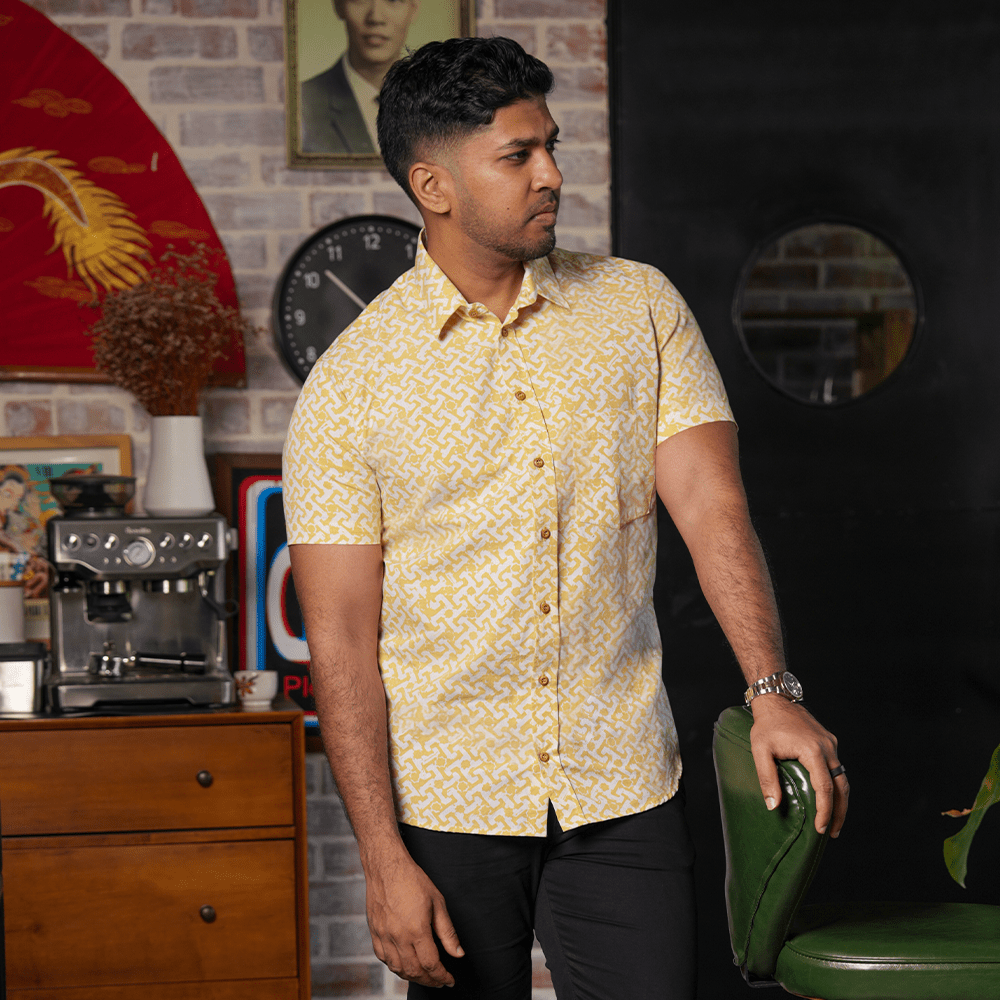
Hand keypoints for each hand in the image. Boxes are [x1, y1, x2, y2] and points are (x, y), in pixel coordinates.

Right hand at [364, 849, 463, 986]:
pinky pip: (383, 959)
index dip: (442, 976)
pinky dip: (395, 967)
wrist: (386, 867)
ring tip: (424, 976)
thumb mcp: (438, 902)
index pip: (431, 964)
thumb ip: (448, 932)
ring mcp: (383, 936)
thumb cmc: (412, 880)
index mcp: (416, 929)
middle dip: (429, 980)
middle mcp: (398, 937)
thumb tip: (458, 953)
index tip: (449, 980)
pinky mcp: (374, 933)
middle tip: (439, 981)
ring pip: (397, 969)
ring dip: (412, 977)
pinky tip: (404, 964)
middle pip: (414, 971)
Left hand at [749, 695, 848, 837]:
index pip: (825, 787)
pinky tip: (829, 797)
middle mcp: (827, 747)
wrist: (776, 700)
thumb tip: (773, 806)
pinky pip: (837, 767)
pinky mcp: (828, 742)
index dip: (825, 810)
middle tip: (832, 832)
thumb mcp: (760, 750)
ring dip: (840, 800)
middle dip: (839, 812)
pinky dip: (836, 785)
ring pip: (842, 778)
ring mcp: (830, 744)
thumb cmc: (766, 725)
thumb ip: (767, 777)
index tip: (821, 828)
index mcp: (812, 750)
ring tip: (833, 821)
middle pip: (841, 786)